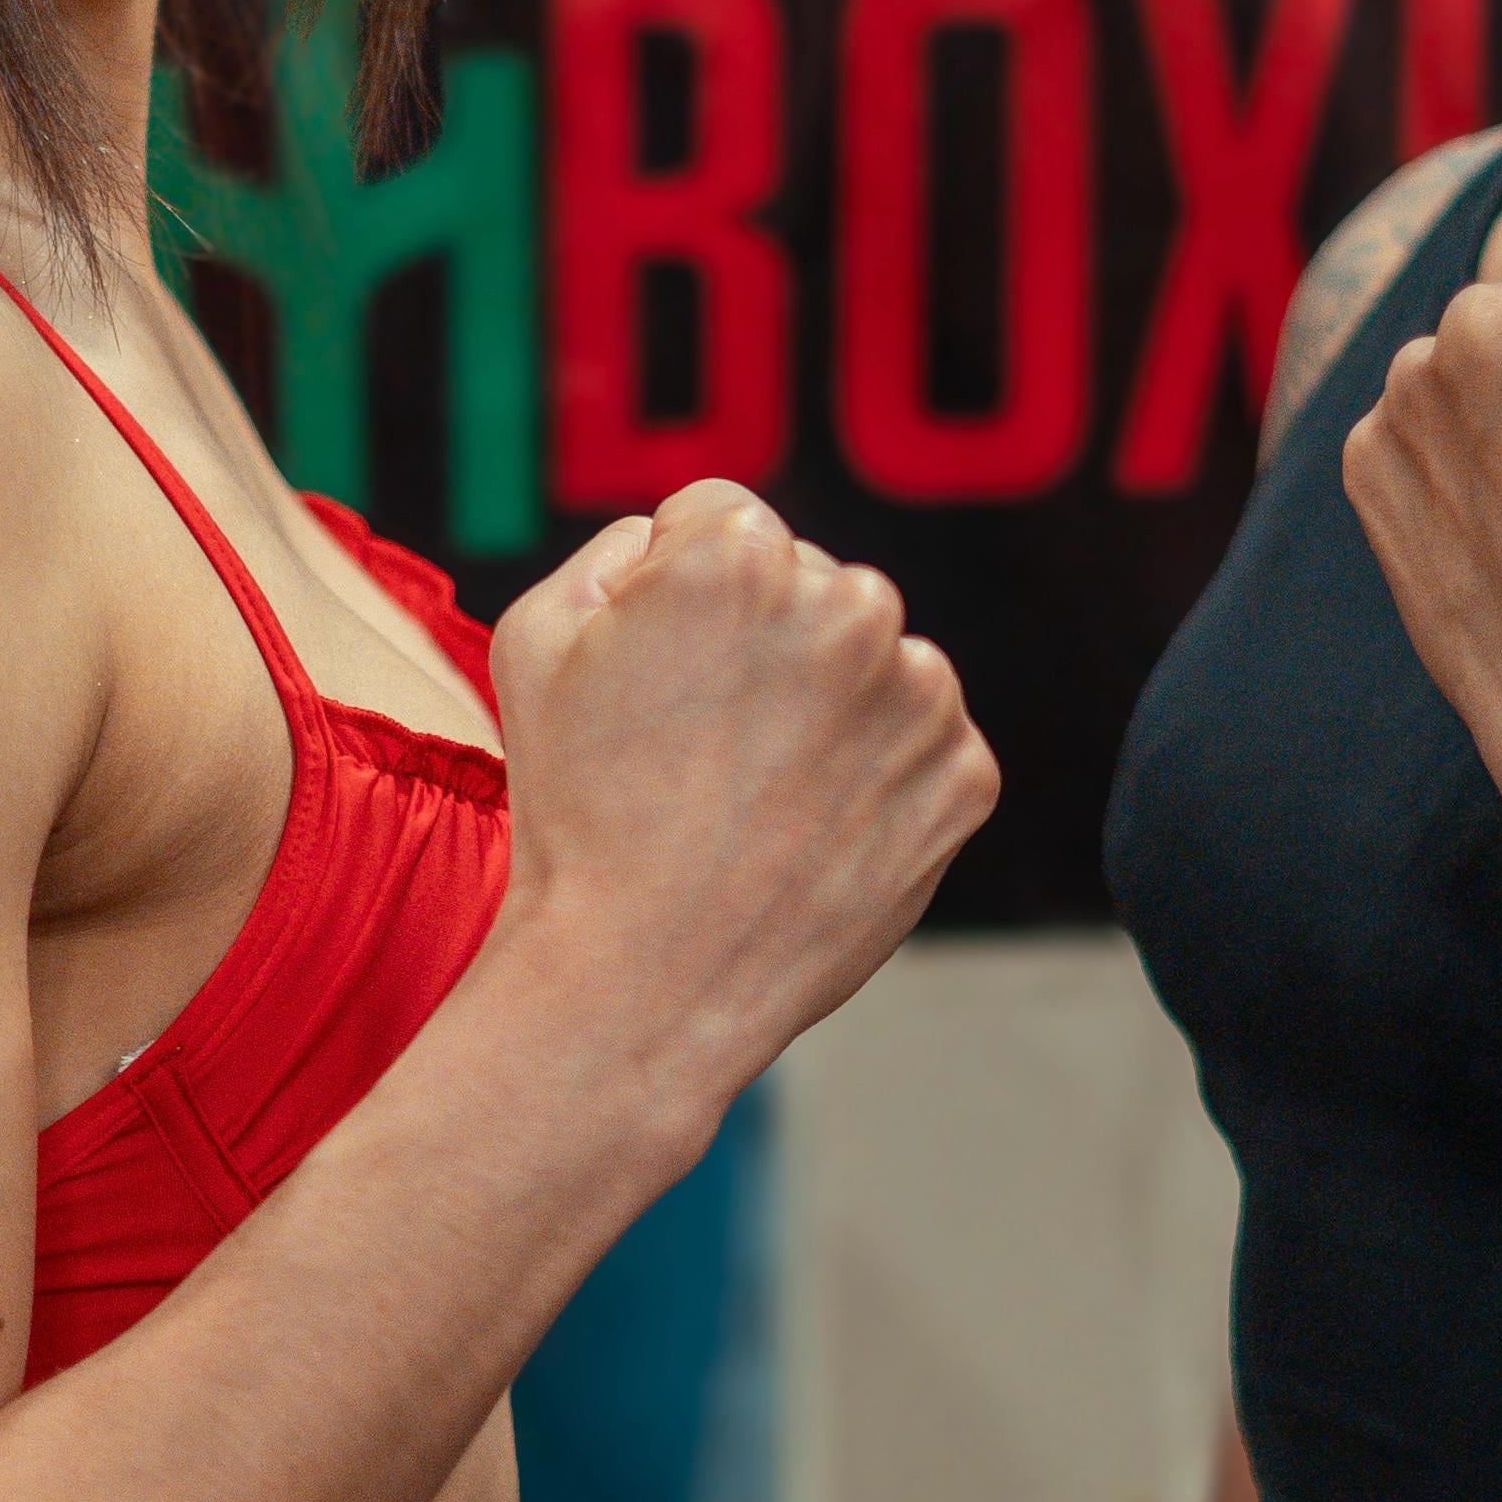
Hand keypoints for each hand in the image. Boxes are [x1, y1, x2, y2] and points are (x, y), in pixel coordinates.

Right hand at [488, 482, 998, 1109]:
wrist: (644, 980)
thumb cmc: (576, 809)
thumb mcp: (536, 638)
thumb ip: (617, 551)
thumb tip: (681, 539)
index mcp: (741, 555)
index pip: (723, 521)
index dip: (675, 595)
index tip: (658, 673)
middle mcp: (851, 605)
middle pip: (809, 586)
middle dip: (766, 643)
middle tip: (704, 746)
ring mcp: (921, 696)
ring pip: (873, 664)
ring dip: (830, 706)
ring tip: (756, 796)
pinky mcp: (965, 777)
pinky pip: (921, 745)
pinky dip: (877, 779)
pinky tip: (809, 830)